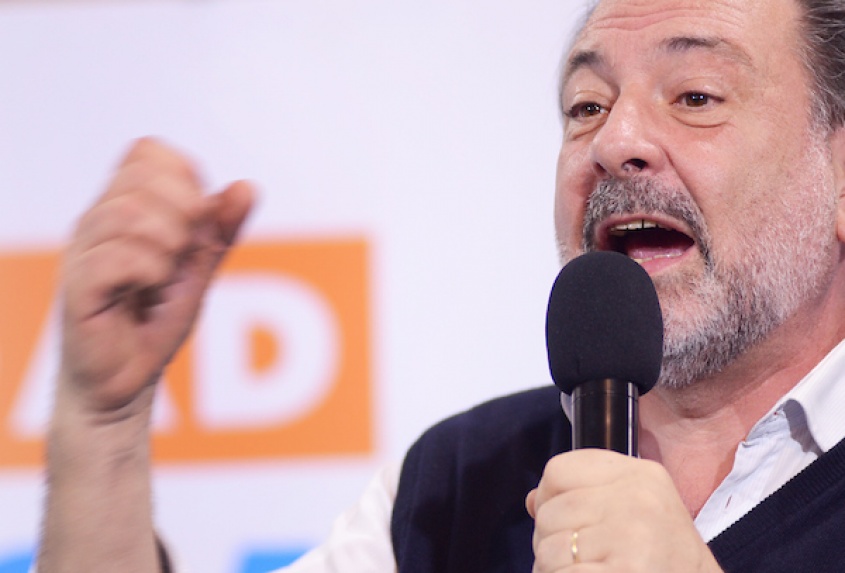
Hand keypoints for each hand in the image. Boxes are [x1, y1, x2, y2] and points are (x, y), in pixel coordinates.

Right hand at [59, 138, 254, 417]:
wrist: (128, 379)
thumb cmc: (156, 319)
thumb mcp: (200, 267)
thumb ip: (220, 228)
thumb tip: (247, 186)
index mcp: (123, 206)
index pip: (148, 151)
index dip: (184, 177)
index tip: (195, 222)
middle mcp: (97, 220)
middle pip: (142, 175)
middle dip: (185, 210)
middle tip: (184, 252)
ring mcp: (83, 251)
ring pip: (129, 212)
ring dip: (170, 243)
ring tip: (167, 274)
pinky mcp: (78, 286)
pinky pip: (116, 256)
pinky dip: (151, 269)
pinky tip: (153, 287)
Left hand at [526, 449, 722, 571]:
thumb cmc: (664, 558)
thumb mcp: (636, 510)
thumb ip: (585, 495)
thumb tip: (533, 499)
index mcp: (640, 475)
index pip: (557, 470)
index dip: (550, 499)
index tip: (568, 521)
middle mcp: (637, 500)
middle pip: (548, 512)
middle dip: (551, 541)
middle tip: (581, 559)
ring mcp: (631, 538)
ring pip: (549, 550)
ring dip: (554, 568)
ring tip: (587, 571)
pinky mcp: (625, 571)